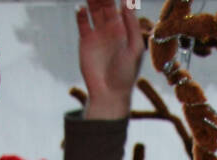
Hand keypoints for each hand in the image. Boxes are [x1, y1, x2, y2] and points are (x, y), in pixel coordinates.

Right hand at [77, 0, 144, 118]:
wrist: (109, 94)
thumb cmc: (126, 75)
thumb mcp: (135, 50)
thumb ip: (132, 26)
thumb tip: (126, 2)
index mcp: (125, 29)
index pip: (121, 5)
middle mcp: (111, 28)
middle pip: (105, 3)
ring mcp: (98, 33)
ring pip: (94, 9)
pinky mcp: (85, 41)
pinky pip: (82, 22)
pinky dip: (81, 13)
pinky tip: (82, 8)